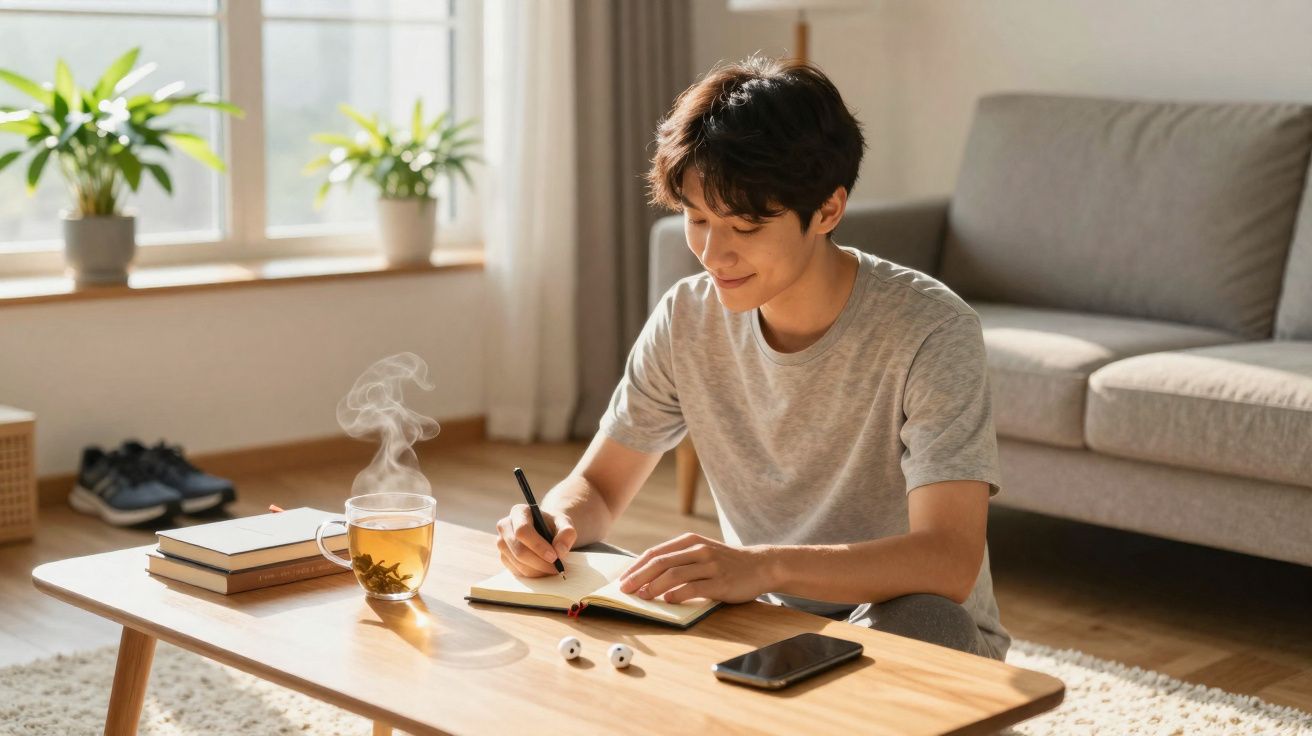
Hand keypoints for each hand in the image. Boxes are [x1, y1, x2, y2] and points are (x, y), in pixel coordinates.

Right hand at [495, 504, 577, 577]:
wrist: (545, 530)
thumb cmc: (553, 525)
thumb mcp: (564, 523)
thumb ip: (567, 533)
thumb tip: (559, 551)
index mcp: (519, 512)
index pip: (522, 531)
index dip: (538, 546)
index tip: (554, 556)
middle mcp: (505, 526)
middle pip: (518, 549)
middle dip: (539, 562)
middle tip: (556, 567)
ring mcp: (501, 542)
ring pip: (517, 562)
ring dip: (537, 570)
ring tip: (553, 568)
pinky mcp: (503, 557)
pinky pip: (516, 570)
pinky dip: (532, 574)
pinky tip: (543, 569)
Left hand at [617, 532, 774, 604]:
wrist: (760, 565)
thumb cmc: (725, 562)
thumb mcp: (701, 552)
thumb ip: (679, 559)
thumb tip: (647, 575)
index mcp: (690, 541)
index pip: (655, 553)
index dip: (636, 566)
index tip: (622, 580)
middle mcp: (698, 550)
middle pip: (661, 562)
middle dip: (639, 577)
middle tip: (625, 590)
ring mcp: (710, 565)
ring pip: (674, 574)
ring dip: (654, 586)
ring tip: (642, 597)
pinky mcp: (720, 581)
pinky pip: (694, 588)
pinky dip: (678, 594)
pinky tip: (667, 600)